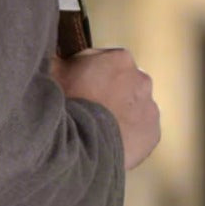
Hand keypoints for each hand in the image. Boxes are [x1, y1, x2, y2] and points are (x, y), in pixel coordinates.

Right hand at [51, 47, 160, 170]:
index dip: (90, 75)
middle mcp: (141, 79)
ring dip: (120, 116)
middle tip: (88, 110)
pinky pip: (139, 133)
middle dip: (110, 94)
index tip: (77, 87)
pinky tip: (109, 144)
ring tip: (98, 131)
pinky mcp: (152, 134)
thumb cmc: (65, 105)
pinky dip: (127, 137)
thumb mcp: (51, 74)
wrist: (79, 147)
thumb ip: (58, 61)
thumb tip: (55, 58)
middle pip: (125, 84)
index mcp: (119, 59)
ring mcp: (149, 108)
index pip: (106, 61)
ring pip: (134, 109)